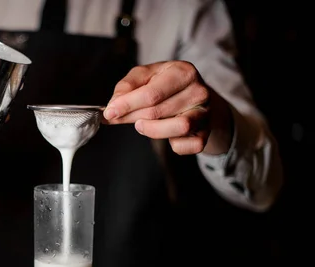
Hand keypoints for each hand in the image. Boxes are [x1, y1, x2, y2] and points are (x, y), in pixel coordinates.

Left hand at [103, 61, 231, 155]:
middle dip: (133, 117)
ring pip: (178, 128)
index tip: (109, 113)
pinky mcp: (205, 133)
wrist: (194, 96)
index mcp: (182, 72)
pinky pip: (187, 146)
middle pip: (158, 111)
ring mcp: (205, 113)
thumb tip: (114, 105)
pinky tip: (166, 135)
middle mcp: (198, 91)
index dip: (127, 105)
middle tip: (119, 118)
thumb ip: (127, 86)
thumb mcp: (145, 75)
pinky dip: (174, 145)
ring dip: (153, 130)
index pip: (151, 94)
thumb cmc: (165, 85)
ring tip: (142, 125)